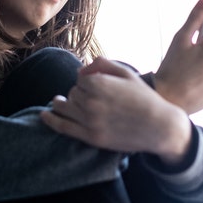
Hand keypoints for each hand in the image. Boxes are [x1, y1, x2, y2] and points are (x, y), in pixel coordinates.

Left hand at [40, 57, 191, 164]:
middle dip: (79, 93)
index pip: (79, 79)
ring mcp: (90, 121)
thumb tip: (81, 68)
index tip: (94, 84)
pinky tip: (44, 115)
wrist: (159, 126)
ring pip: (66, 108)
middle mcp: (91, 101)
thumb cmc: (144, 98)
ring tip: (61, 102)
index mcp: (99, 83)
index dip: (86, 81)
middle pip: (72, 93)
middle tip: (90, 97)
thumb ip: (103, 64)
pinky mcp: (91, 137)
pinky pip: (63, 127)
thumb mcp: (127, 73)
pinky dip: (50, 120)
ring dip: (64, 103)